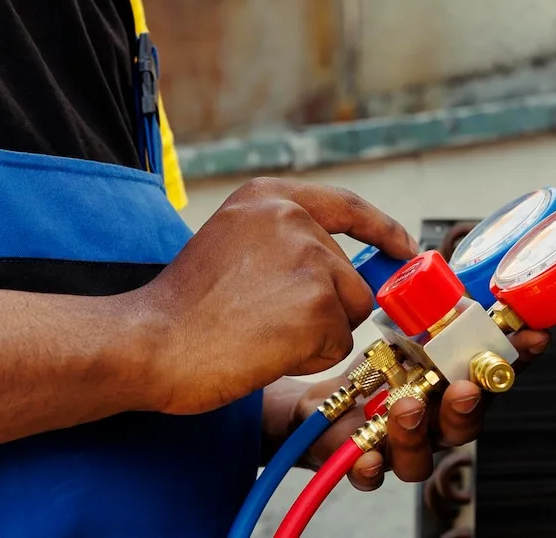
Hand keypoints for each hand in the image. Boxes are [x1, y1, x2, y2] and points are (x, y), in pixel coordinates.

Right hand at [128, 177, 417, 414]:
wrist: (150, 342)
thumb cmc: (184, 308)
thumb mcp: (233, 245)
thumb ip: (284, 244)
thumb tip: (344, 271)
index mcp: (270, 198)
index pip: (346, 206)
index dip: (382, 230)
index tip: (406, 247)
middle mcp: (294, 219)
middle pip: (350, 278)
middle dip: (323, 310)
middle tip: (262, 322)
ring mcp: (309, 259)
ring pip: (348, 313)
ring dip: (314, 335)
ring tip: (259, 333)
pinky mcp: (317, 304)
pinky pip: (337, 344)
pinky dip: (307, 358)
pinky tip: (264, 349)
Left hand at [284, 329, 550, 489]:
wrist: (321, 406)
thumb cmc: (374, 370)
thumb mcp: (403, 333)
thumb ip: (431, 313)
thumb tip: (452, 272)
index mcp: (451, 386)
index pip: (493, 375)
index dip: (518, 358)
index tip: (534, 336)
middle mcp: (433, 422)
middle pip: (464, 425)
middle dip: (466, 407)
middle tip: (463, 387)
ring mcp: (400, 446)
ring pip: (421, 456)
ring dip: (416, 433)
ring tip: (406, 407)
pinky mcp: (362, 461)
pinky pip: (371, 476)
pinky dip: (369, 469)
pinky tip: (365, 456)